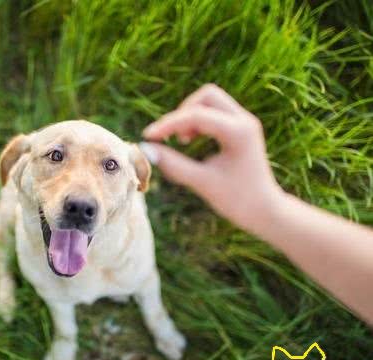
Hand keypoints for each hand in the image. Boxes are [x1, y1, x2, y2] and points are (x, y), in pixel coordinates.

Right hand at [141, 84, 283, 231]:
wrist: (265, 211)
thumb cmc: (237, 200)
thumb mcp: (202, 183)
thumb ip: (173, 165)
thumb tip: (146, 149)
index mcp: (239, 133)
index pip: (197, 115)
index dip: (168, 124)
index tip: (148, 136)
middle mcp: (244, 121)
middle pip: (206, 96)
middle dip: (183, 113)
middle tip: (171, 138)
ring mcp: (244, 122)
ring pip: (209, 101)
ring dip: (190, 115)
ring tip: (182, 141)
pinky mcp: (240, 128)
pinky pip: (214, 112)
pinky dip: (197, 121)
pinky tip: (189, 140)